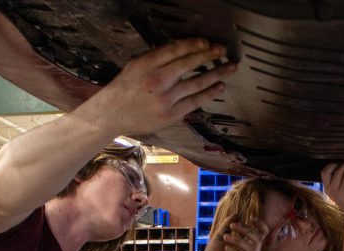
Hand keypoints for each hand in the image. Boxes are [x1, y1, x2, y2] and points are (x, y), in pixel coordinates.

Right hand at [89, 38, 236, 136]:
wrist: (113, 114)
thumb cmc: (126, 87)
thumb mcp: (136, 65)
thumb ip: (158, 57)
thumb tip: (184, 49)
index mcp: (147, 64)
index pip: (176, 50)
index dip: (195, 44)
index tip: (207, 42)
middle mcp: (158, 80)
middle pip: (189, 64)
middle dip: (209, 55)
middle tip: (223, 49)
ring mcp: (166, 99)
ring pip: (197, 83)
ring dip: (217, 74)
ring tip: (230, 67)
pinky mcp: (171, 115)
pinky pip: (195, 102)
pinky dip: (209, 93)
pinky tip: (219, 86)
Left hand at [197, 220, 268, 250]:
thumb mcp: (218, 239)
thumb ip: (226, 227)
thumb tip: (236, 214)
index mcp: (249, 247)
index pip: (262, 235)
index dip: (260, 225)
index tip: (251, 217)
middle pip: (257, 240)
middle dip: (245, 230)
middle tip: (232, 226)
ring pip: (252, 250)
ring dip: (238, 240)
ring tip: (225, 237)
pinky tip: (227, 248)